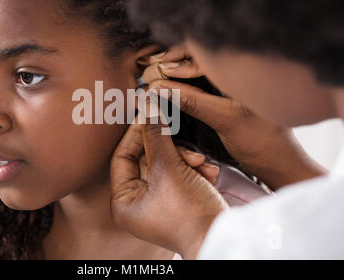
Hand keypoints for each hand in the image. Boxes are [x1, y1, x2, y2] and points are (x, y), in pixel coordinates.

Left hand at [110, 116, 227, 259]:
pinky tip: (209, 173)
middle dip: (171, 149)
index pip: (122, 157)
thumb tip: (147, 107)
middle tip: (182, 140)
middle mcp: (137, 202)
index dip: (136, 133)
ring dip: (187, 160)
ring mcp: (158, 201)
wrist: (221, 236)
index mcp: (124, 201)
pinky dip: (195, 170)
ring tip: (202, 163)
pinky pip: (181, 175)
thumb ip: (156, 136)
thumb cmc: (189, 212)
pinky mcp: (178, 199)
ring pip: (167, 164)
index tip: (150, 113)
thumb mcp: (169, 169)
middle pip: (147, 159)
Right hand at [146, 45, 326, 189]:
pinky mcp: (229, 93)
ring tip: (154, 72)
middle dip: (172, 58)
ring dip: (175, 69)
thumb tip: (158, 88)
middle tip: (149, 66)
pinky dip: (183, 80)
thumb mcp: (225, 119)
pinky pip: (202, 79)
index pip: (206, 50)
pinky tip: (168, 83)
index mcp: (247, 67)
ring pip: (199, 65)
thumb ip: (192, 101)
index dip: (177, 57)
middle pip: (200, 53)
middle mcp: (241, 68)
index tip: (155, 68)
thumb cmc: (263, 142)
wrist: (280, 164)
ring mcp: (234, 81)